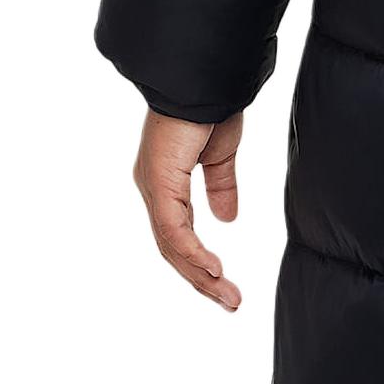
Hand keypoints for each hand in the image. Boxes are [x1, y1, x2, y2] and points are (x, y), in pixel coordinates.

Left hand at [132, 110, 243, 310]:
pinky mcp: (160, 184)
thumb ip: (221, 188)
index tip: (224, 284)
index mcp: (166, 184)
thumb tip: (226, 219)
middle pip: (174, 249)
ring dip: (201, 275)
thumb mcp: (221, 155)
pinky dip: (193, 252)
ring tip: (227, 296)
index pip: (179, 236)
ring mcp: (153, 188)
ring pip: (172, 246)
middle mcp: (154, 191)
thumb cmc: (211, 106)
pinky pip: (174, 229)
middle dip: (202, 280)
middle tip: (230, 303)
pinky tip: (213, 270)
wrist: (203, 80)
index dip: (200, 263)